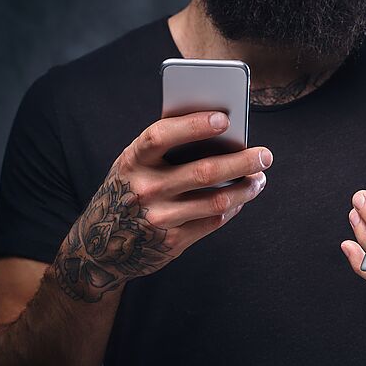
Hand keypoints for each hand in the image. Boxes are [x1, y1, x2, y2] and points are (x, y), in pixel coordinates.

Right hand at [54, 111, 271, 301]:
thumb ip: (166, 149)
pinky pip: (214, 221)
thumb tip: (222, 132)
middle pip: (204, 171)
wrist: (100, 247)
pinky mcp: (172, 242)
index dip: (194, 125)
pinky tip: (241, 198)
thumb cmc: (129, 191)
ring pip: (217, 201)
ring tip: (259, 178)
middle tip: (266, 155)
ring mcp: (159, 218)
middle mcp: (145, 189)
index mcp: (133, 161)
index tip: (225, 118)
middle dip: (242, 161)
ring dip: (246, 188)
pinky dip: (233, 207)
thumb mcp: (134, 166)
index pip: (162, 135)